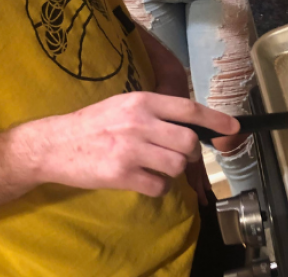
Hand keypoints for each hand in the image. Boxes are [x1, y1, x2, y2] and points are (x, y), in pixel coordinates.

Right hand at [31, 92, 238, 198]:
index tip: (234, 128)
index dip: (216, 119)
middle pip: (188, 141)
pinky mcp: (120, 174)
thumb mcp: (125, 104)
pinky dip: (157, 187)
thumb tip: (193, 123)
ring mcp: (130, 149)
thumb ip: (157, 111)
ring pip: (177, 165)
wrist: (53, 144)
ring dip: (173, 170)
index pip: (190, 109)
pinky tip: (144, 179)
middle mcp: (139, 122)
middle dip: (189, 152)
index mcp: (143, 101)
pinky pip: (158, 186)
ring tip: (156, 167)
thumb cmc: (93, 124)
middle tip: (177, 154)